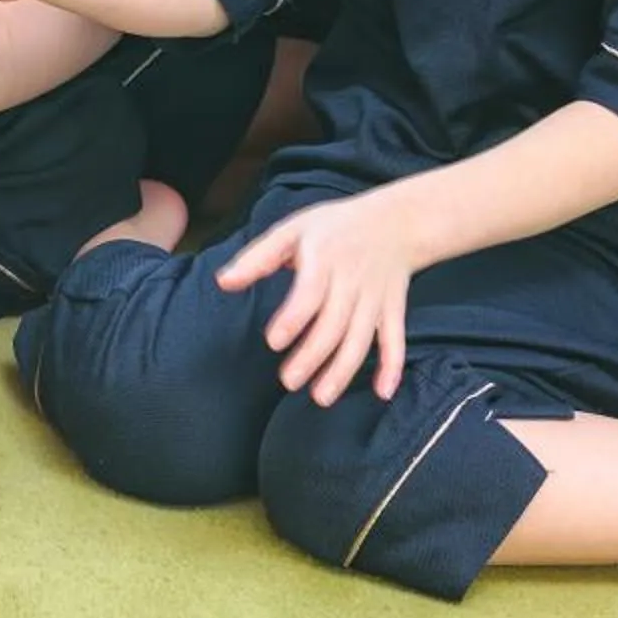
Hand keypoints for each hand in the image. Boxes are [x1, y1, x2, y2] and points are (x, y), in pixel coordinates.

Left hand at [214, 192, 418, 405]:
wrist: (394, 221)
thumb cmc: (333, 226)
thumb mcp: (293, 229)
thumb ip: (258, 257)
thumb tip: (222, 282)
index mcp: (325, 257)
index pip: (311, 292)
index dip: (294, 318)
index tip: (274, 342)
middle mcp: (353, 280)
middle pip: (334, 323)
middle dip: (313, 355)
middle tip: (288, 381)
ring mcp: (375, 297)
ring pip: (362, 338)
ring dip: (344, 370)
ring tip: (321, 397)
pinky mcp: (393, 308)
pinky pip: (395, 339)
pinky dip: (392, 366)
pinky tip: (382, 393)